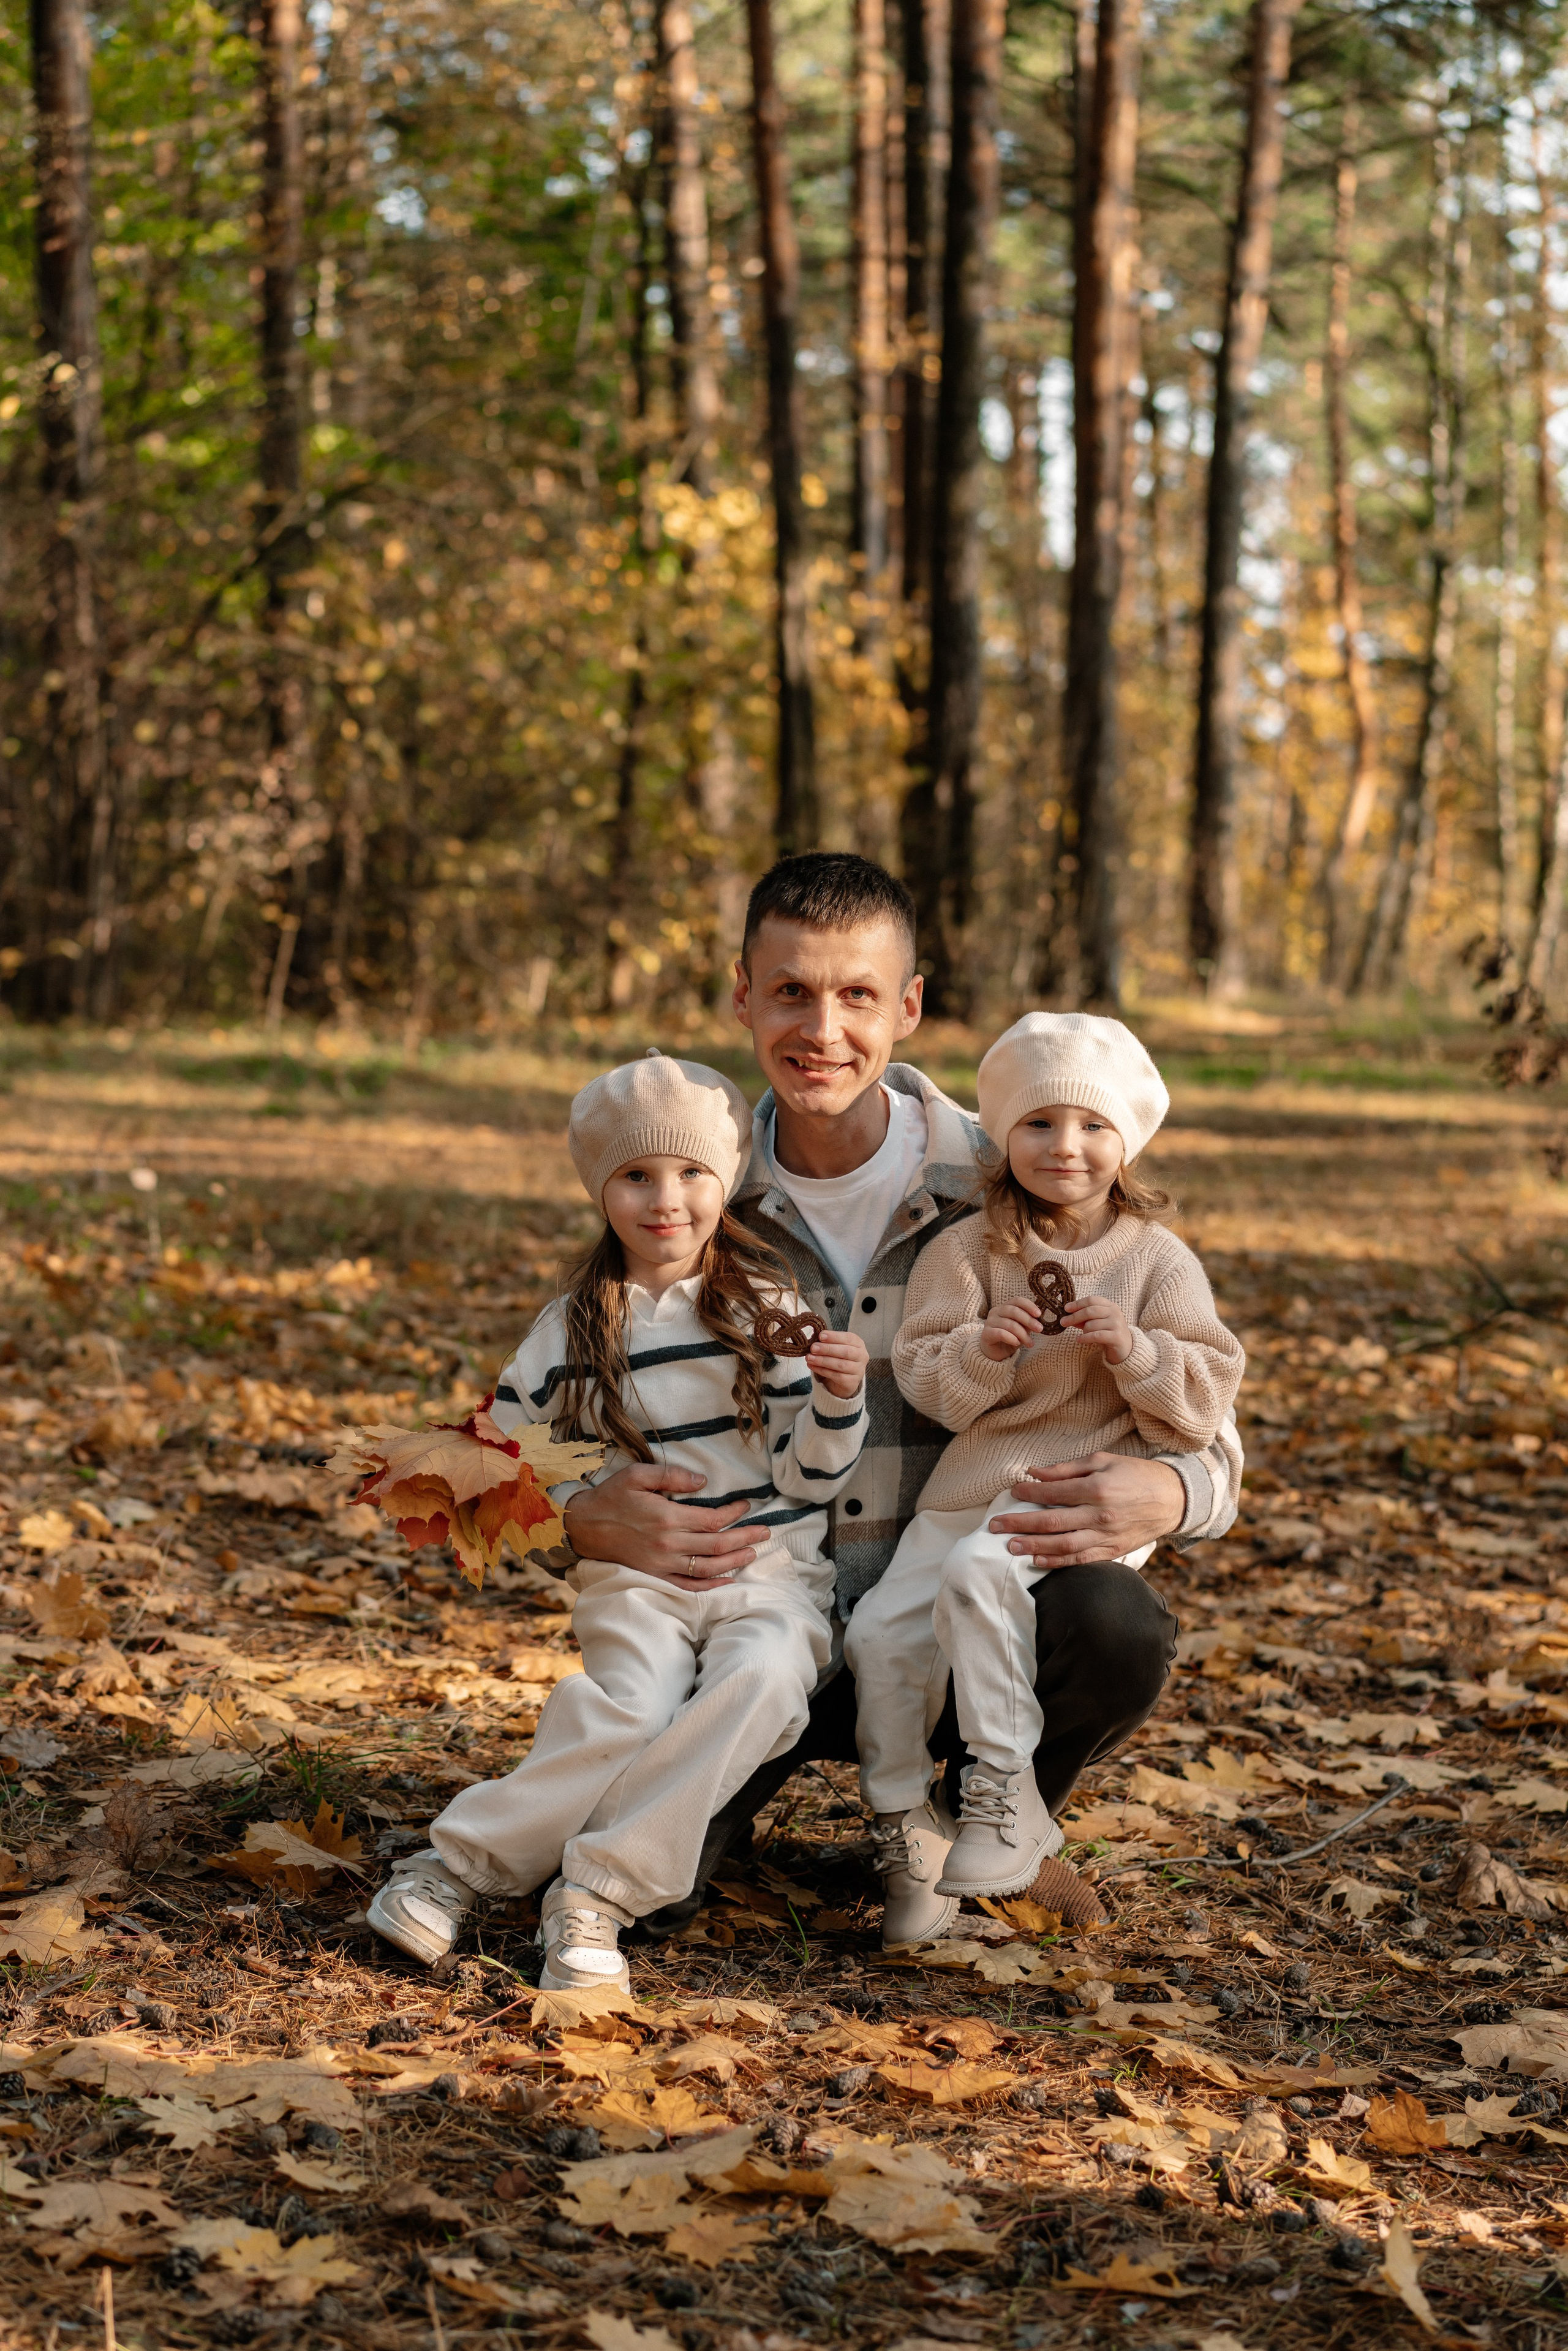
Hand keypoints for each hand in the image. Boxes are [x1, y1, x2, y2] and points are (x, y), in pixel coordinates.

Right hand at [563, 1464, 757, 1590]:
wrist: (582, 1526)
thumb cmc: (611, 1497)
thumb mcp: (637, 1475)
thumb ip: (672, 1476)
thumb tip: (703, 1481)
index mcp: (667, 1517)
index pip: (713, 1519)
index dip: (734, 1513)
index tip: (746, 1505)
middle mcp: (668, 1544)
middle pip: (717, 1545)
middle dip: (745, 1538)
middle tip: (765, 1532)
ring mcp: (662, 1564)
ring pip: (708, 1567)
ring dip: (734, 1561)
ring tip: (753, 1552)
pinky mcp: (655, 1576)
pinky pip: (688, 1585)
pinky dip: (710, 1585)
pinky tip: (727, 1580)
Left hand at [806, 1328, 868, 1397]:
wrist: (844, 1379)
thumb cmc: (838, 1358)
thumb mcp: (836, 1347)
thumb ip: (828, 1342)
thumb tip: (813, 1338)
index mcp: (858, 1344)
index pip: (849, 1338)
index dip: (834, 1337)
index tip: (820, 1336)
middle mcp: (862, 1356)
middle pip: (846, 1352)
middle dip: (827, 1349)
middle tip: (813, 1348)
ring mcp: (858, 1370)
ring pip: (841, 1365)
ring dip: (823, 1360)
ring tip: (809, 1357)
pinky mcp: (852, 1382)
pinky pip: (836, 1376)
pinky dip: (822, 1370)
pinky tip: (812, 1366)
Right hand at [980, 1297, 1041, 1359]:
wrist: (995, 1353)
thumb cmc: (1010, 1338)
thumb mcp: (1022, 1329)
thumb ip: (1028, 1323)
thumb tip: (1039, 1319)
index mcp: (1005, 1307)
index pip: (1017, 1301)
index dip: (1029, 1305)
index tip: (1039, 1314)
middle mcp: (996, 1311)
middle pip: (1014, 1311)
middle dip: (1028, 1320)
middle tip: (1039, 1329)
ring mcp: (989, 1321)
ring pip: (1009, 1324)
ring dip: (1022, 1334)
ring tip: (1030, 1343)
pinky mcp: (986, 1333)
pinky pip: (1000, 1333)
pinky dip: (1011, 1338)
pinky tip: (1017, 1343)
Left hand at [987, 1451, 1185, 1567]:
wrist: (1173, 1498)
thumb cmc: (1136, 1474)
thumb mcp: (1103, 1460)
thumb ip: (1066, 1469)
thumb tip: (1033, 1472)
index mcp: (1097, 1488)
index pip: (1053, 1493)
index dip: (1029, 1493)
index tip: (1012, 1492)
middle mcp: (1100, 1515)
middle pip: (1052, 1522)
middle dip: (1020, 1524)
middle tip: (995, 1526)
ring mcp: (1106, 1536)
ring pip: (1063, 1546)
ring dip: (1033, 1546)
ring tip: (1010, 1546)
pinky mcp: (1113, 1551)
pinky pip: (1081, 1560)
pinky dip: (1058, 1562)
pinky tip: (1037, 1560)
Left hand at [1062, 1296, 1133, 1364]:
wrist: (1126, 1349)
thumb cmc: (1109, 1334)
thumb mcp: (1097, 1323)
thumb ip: (1085, 1319)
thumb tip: (1068, 1316)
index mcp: (1110, 1306)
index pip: (1091, 1300)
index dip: (1077, 1304)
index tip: (1066, 1308)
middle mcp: (1115, 1312)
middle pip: (1090, 1311)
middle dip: (1074, 1316)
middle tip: (1063, 1322)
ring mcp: (1117, 1324)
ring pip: (1091, 1324)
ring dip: (1083, 1331)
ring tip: (1083, 1336)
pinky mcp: (1116, 1337)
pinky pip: (1095, 1335)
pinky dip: (1085, 1338)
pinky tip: (1079, 1340)